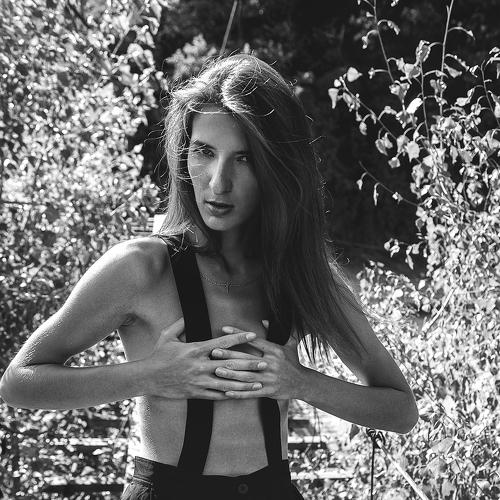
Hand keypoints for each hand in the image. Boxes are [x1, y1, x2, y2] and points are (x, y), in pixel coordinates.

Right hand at [144, 318, 267, 399]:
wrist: (147, 378)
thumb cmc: (158, 355)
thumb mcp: (167, 335)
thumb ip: (180, 324)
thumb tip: (186, 313)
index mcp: (196, 349)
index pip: (222, 343)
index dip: (239, 338)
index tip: (252, 335)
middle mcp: (200, 365)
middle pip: (230, 364)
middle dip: (248, 364)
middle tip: (264, 363)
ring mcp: (199, 381)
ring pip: (227, 383)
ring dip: (244, 384)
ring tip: (258, 384)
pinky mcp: (195, 393)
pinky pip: (216, 395)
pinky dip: (229, 395)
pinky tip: (241, 396)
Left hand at [211, 320, 304, 399]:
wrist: (304, 383)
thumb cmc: (293, 362)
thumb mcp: (289, 344)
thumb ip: (277, 331)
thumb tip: (264, 319)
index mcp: (275, 350)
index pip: (253, 340)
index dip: (239, 334)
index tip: (224, 329)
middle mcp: (272, 363)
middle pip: (246, 358)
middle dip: (229, 355)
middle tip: (214, 352)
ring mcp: (270, 378)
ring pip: (246, 376)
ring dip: (230, 374)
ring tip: (216, 371)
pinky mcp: (269, 391)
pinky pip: (251, 392)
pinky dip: (239, 392)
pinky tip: (227, 391)